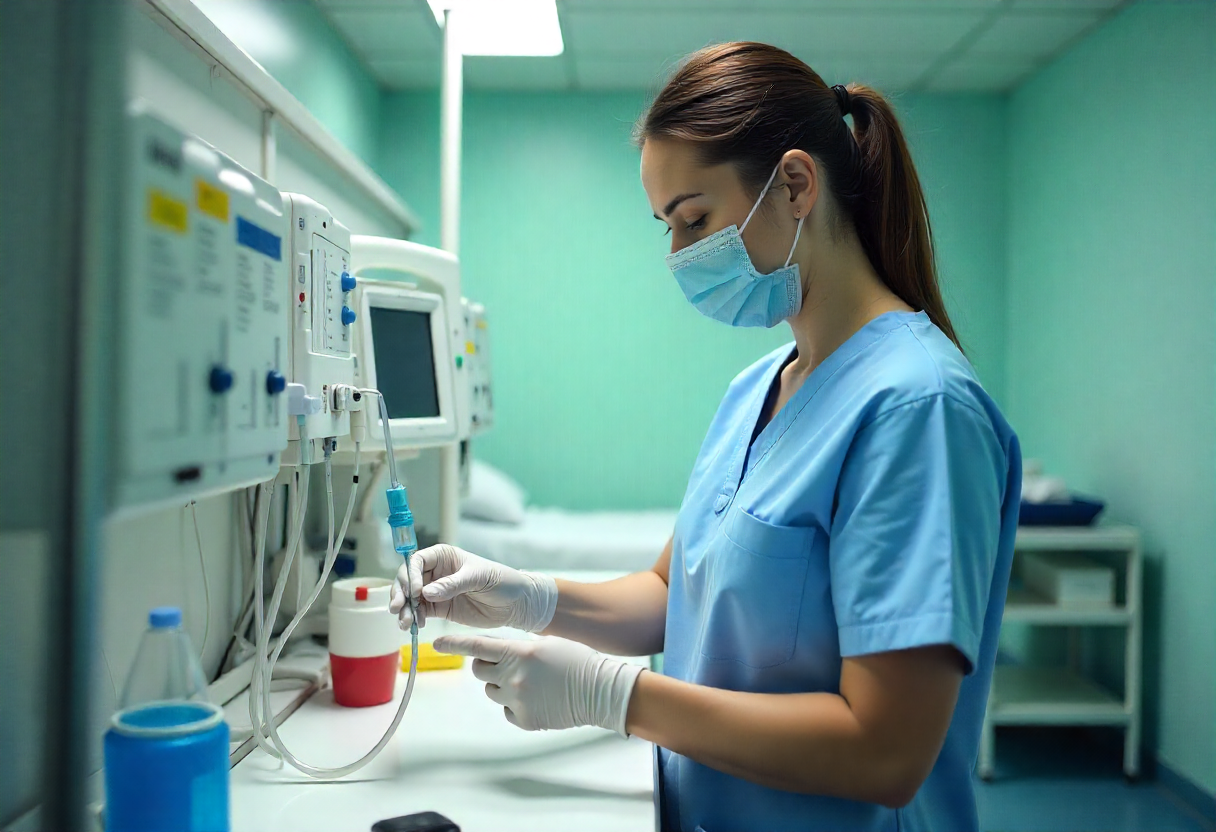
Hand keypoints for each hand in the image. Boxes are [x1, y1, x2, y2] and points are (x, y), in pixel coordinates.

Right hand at [388, 544, 557, 633]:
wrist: (516, 604)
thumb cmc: (501, 581)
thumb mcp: (479, 578)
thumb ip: (453, 584)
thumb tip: (427, 592)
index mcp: (444, 556)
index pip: (417, 561)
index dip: (411, 575)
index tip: (415, 591)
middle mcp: (435, 572)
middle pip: (408, 580)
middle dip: (400, 594)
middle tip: (397, 609)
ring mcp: (435, 591)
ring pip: (410, 598)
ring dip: (403, 610)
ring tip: (404, 624)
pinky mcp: (439, 609)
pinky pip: (419, 613)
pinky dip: (413, 619)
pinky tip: (414, 626)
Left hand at [434, 634, 643, 735]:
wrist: (599, 690)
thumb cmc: (576, 661)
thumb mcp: (546, 643)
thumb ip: (518, 647)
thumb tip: (498, 653)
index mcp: (519, 652)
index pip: (477, 646)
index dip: (454, 644)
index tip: (436, 642)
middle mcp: (513, 677)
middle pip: (480, 671)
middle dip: (486, 666)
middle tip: (506, 664)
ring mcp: (518, 700)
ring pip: (492, 691)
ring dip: (503, 686)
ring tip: (531, 683)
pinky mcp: (524, 720)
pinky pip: (507, 711)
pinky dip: (517, 705)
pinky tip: (538, 699)